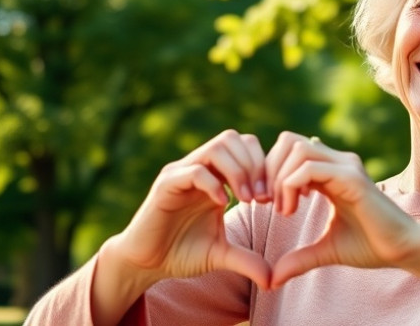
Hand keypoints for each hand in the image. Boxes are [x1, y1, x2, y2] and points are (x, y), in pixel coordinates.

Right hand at [115, 129, 271, 288]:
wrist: (146, 263)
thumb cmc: (181, 253)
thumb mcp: (221, 255)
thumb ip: (248, 260)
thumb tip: (273, 280)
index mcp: (215, 176)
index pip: (246, 146)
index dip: (264, 167)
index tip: (272, 199)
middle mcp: (198, 168)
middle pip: (233, 138)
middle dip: (254, 165)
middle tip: (262, 198)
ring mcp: (181, 173)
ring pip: (216, 148)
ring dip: (238, 171)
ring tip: (246, 199)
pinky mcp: (166, 185)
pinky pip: (194, 172)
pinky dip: (213, 184)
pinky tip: (223, 205)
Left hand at [265, 132, 419, 288]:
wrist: (404, 251)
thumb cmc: (370, 246)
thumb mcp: (325, 251)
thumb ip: (299, 258)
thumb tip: (272, 280)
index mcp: (330, 171)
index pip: (289, 150)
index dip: (270, 171)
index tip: (265, 203)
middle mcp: (338, 162)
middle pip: (289, 141)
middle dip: (269, 169)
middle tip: (266, 202)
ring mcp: (346, 167)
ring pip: (297, 149)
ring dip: (280, 177)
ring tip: (282, 208)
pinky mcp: (352, 178)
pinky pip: (309, 169)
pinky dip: (291, 185)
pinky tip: (292, 210)